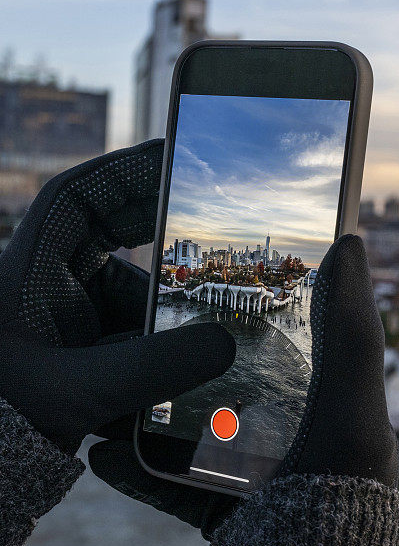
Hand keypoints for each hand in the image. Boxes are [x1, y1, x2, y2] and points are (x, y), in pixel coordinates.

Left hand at [0, 140, 234, 456]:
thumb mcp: (76, 391)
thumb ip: (153, 369)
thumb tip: (226, 345)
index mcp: (26, 274)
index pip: (76, 200)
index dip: (124, 170)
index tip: (172, 154)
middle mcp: (46, 291)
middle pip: (112, 242)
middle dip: (160, 246)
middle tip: (210, 243)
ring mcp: (65, 326)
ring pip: (128, 298)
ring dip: (162, 317)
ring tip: (201, 336)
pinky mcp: (81, 358)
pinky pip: (130, 338)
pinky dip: (155, 350)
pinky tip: (178, 375)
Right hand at [89, 234, 397, 535]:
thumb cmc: (345, 486)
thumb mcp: (355, 398)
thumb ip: (353, 326)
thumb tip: (352, 241)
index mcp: (323, 403)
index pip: (285, 340)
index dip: (251, 310)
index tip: (210, 282)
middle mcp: (288, 433)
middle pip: (226, 382)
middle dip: (184, 360)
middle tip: (144, 329)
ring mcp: (250, 473)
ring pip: (190, 430)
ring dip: (150, 412)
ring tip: (112, 386)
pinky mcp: (220, 509)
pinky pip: (171, 482)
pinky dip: (140, 470)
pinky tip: (105, 452)